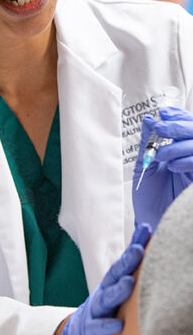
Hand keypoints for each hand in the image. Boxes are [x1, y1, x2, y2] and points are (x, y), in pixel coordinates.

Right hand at [57, 224, 150, 334]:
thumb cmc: (101, 315)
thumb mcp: (114, 295)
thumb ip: (127, 278)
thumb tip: (145, 253)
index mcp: (109, 286)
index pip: (123, 263)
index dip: (133, 248)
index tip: (145, 230)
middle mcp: (102, 295)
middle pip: (114, 276)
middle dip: (126, 262)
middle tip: (138, 249)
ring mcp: (95, 312)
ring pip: (106, 299)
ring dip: (117, 290)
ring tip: (129, 282)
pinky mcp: (90, 331)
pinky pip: (98, 328)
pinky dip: (107, 325)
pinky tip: (118, 325)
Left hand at [133, 106, 192, 231]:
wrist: (151, 222)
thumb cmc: (149, 196)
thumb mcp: (146, 165)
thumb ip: (148, 142)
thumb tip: (149, 119)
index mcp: (181, 151)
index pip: (188, 126)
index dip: (179, 116)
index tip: (164, 113)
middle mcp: (192, 157)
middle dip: (179, 127)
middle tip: (161, 129)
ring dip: (179, 147)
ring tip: (161, 156)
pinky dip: (187, 162)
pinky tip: (173, 167)